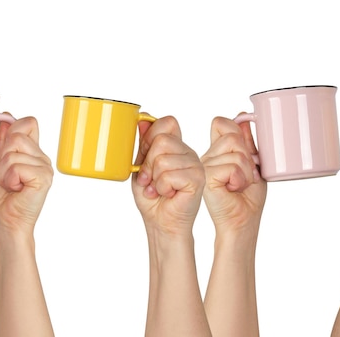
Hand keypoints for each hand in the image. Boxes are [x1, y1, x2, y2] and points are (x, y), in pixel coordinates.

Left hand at [0, 115, 53, 238]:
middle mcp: (42, 156)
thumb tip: (5, 117)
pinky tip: (15, 189)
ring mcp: (45, 166)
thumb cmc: (0, 198)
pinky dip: (9, 179)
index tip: (1, 148)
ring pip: (13, 152)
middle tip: (2, 175)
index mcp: (32, 151)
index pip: (29, 122)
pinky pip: (17, 166)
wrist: (5, 222)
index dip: (13, 128)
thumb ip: (1, 142)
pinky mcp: (44, 177)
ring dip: (2, 171)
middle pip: (17, 134)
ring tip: (8, 184)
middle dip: (1, 155)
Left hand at [132, 116, 205, 236]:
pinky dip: (162, 188)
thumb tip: (143, 118)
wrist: (161, 222)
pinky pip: (169, 175)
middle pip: (162, 140)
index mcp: (176, 146)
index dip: (150, 140)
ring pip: (163, 159)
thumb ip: (144, 143)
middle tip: (150, 180)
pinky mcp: (198, 178)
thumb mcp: (141, 166)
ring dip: (154, 179)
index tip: (145, 161)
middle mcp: (188, 152)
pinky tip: (168, 194)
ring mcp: (195, 164)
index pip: (166, 123)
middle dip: (148, 164)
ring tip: (159, 189)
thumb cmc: (152, 197)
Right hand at [201, 116, 266, 235]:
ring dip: (246, 171)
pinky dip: (240, 178)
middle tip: (244, 176)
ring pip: (235, 151)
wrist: (243, 221)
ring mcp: (204, 165)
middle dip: (247, 157)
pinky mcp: (206, 176)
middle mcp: (207, 156)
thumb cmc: (248, 197)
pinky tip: (233, 189)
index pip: (222, 123)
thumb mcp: (252, 164)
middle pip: (233, 136)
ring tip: (239, 184)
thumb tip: (243, 116)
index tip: (245, 153)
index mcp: (217, 151)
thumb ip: (247, 141)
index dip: (236, 131)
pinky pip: (231, 166)